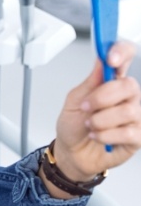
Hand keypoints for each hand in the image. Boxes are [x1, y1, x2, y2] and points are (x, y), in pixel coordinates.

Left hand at [47, 41, 140, 196]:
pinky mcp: (137, 137)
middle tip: (86, 106)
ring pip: (127, 111)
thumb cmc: (73, 126)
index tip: (110, 59)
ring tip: (90, 125)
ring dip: (100, 120)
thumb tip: (101, 61)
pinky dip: (106, 135)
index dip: (122, 52)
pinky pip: (129, 132)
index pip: (125, 56)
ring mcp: (134, 117)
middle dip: (102, 97)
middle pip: (129, 85)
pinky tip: (98, 136)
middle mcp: (126, 97)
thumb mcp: (73, 101)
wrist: (72, 153)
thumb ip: (90, 82)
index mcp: (111, 82)